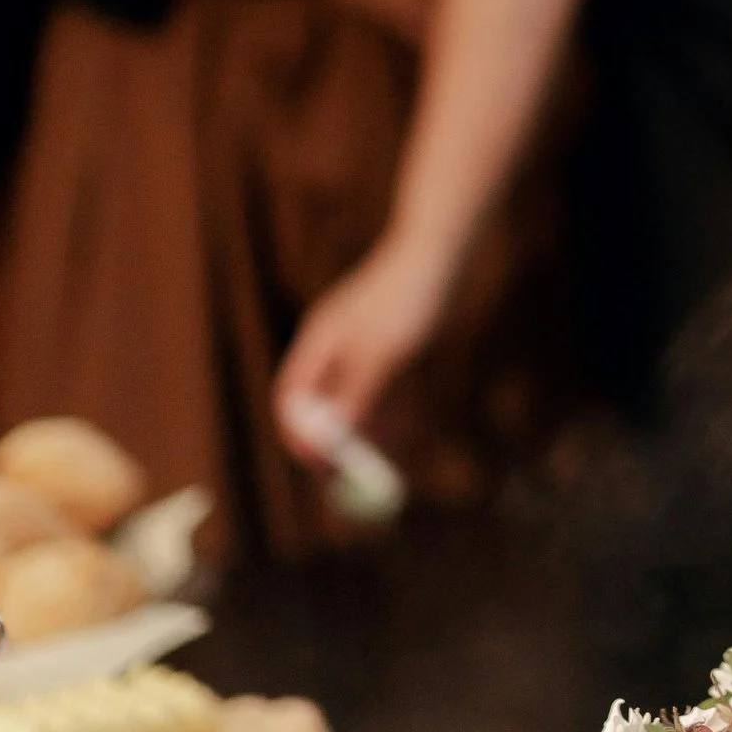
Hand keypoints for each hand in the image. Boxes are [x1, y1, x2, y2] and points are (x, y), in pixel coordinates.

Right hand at [274, 239, 447, 456]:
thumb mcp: (381, 351)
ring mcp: (359, 344)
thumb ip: (356, 393)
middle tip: (347, 479)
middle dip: (330, 443)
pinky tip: (396, 435)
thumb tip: (334, 439)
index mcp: (317, 342)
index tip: (320, 470)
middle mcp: (332, 346)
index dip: (301, 436)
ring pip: (350, 399)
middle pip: (319, 403)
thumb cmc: (405, 298)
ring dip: (358, 433)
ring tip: (374, 466)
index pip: (292, 399)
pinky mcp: (387, 345)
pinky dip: (380, 413)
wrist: (440, 252)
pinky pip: (376, 389)